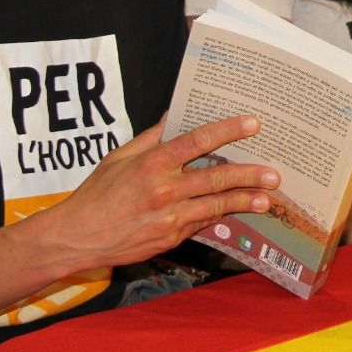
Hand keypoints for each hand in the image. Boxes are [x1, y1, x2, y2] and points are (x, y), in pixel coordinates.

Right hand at [43, 115, 279, 270]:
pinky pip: (202, 223)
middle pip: (216, 179)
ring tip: (267, 198)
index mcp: (151, 164)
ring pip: (216, 206)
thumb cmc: (97, 193)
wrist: (77, 237)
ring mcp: (169, 218)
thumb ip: (152, 137)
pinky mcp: (171, 238)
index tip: (252, 124)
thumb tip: (176, 113)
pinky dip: (220, 216)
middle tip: (273, 173)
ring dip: (244, 202)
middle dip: (249, 175)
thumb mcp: (120, 157)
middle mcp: (164, 191)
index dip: (227, 131)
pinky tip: (238, 212)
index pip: (197, 141)